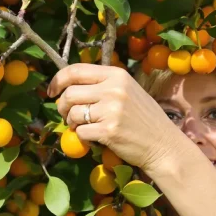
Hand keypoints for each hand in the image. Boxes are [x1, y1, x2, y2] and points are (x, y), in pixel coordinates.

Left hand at [47, 63, 188, 173]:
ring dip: (72, 123)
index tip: (51, 92)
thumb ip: (101, 85)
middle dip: (62, 107)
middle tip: (68, 116)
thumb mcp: (127, 91)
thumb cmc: (144, 118)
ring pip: (72, 114)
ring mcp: (111, 110)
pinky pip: (80, 133)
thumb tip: (67, 88)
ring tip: (85, 127)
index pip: (75, 70)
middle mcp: (113, 89)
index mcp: (116, 75)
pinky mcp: (109, 131)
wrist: (163, 144)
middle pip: (69, 94)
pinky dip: (83, 138)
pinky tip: (95, 139)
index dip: (58, 80)